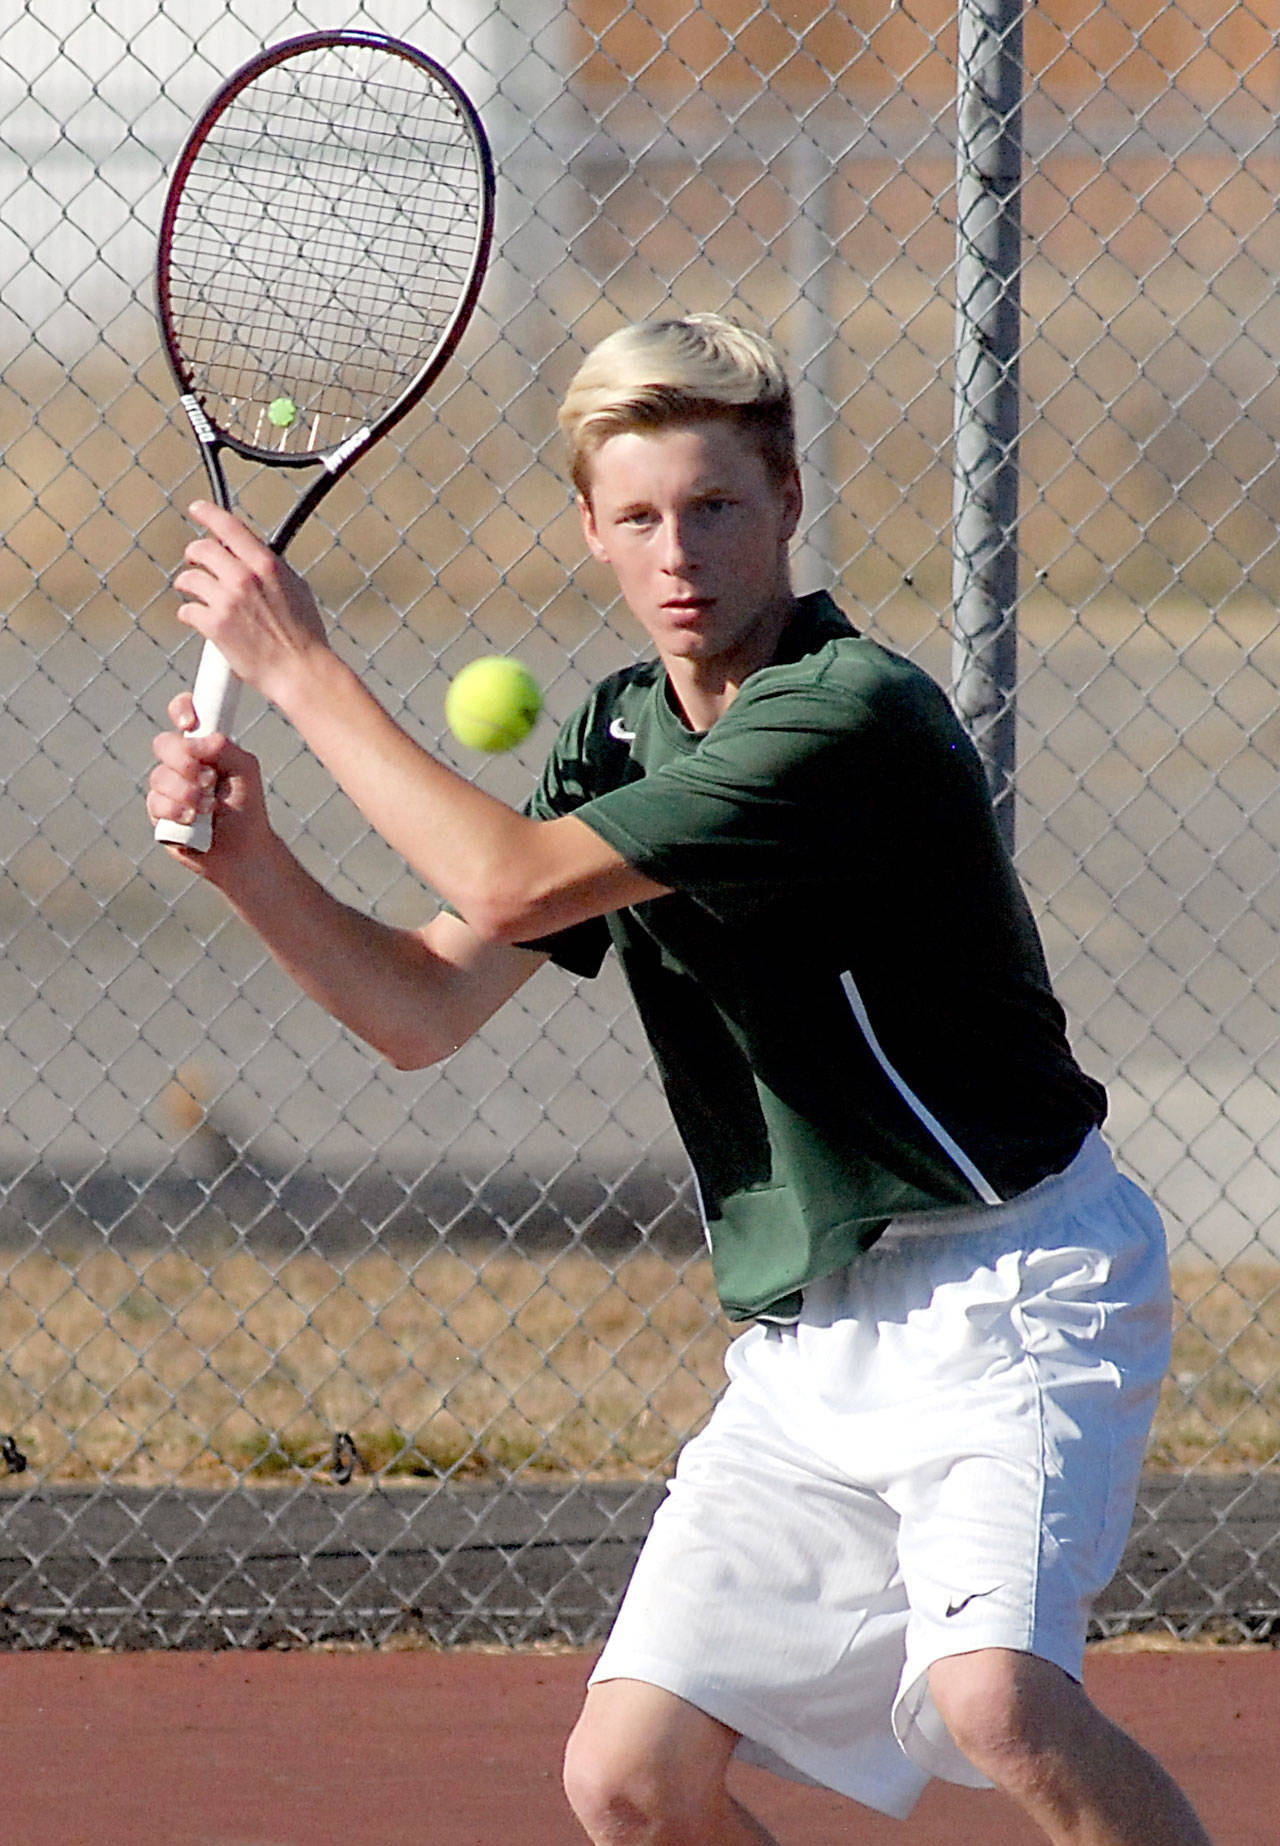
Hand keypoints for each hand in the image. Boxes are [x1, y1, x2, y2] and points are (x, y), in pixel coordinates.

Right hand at [148, 691, 271, 872]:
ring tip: (209, 807)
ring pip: (159, 777)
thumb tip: (194, 737)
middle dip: (185, 762)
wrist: (244, 850)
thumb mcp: (245, 770)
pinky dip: (176, 811)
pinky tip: (193, 820)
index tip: (190, 724)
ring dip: (187, 792)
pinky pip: (155, 803)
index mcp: (203, 746)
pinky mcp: (159, 813)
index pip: (183, 714)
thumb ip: (225, 747)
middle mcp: (181, 763)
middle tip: (209, 779)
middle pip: (163, 744)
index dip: (181, 710)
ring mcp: (167, 788)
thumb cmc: (247, 807)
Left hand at [174, 501, 327, 706]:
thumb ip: (271, 570)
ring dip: (188, 585)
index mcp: (266, 564)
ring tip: (194, 594)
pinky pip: (187, 610)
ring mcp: (227, 601)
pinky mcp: (214, 626)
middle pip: (201, 549)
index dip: (208, 513)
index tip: (197, 509)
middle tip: (193, 562)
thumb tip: (257, 558)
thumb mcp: (296, 589)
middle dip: (194, 554)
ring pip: (189, 579)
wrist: (301, 671)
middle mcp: (244, 577)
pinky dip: (189, 614)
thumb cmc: (304, 637)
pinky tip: (198, 620)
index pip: (229, 526)